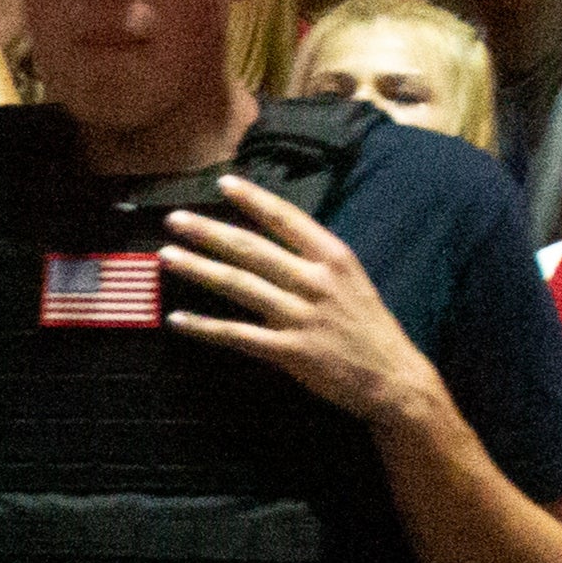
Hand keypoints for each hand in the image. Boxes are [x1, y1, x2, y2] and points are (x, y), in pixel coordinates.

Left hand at [163, 175, 446, 431]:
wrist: (394, 380)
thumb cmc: (367, 327)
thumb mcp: (351, 281)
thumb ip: (314, 260)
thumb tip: (273, 238)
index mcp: (334, 258)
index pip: (287, 219)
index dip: (254, 199)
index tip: (224, 182)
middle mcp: (317, 281)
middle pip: (252, 249)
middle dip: (209, 231)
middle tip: (174, 218)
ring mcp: (302, 316)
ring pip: (239, 285)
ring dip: (198, 269)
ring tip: (166, 256)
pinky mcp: (290, 351)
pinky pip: (236, 334)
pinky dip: (204, 326)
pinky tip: (177, 318)